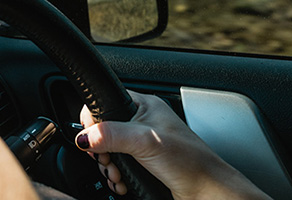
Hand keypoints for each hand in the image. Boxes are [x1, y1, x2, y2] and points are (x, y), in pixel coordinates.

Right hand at [75, 91, 269, 199]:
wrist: (210, 193)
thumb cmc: (192, 162)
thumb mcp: (146, 142)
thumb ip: (112, 134)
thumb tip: (84, 136)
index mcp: (143, 106)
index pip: (103, 103)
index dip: (93, 122)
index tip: (92, 139)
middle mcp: (141, 122)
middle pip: (102, 131)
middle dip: (101, 151)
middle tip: (108, 161)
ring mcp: (142, 144)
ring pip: (108, 151)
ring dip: (108, 167)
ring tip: (118, 175)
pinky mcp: (143, 162)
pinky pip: (118, 165)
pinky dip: (116, 176)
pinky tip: (123, 182)